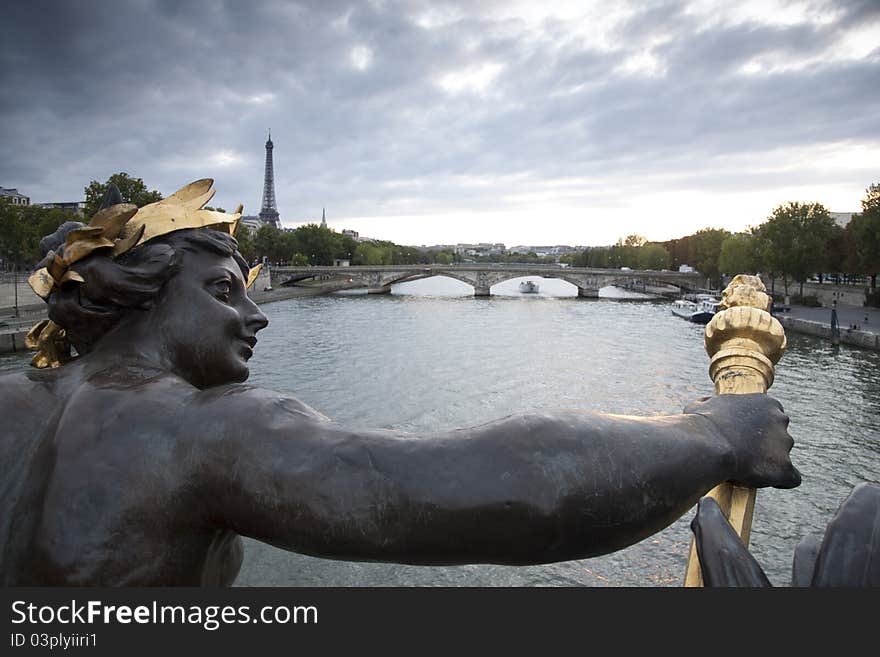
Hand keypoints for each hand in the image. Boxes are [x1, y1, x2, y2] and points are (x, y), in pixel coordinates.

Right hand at [684, 394, 800, 488]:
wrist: (706, 446)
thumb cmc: (701, 425)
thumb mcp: (701, 405)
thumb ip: (710, 403)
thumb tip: (706, 403)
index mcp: (765, 402)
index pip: (770, 414)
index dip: (756, 428)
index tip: (742, 437)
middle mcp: (780, 419)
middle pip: (779, 434)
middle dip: (764, 444)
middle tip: (744, 453)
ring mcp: (785, 443)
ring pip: (782, 456)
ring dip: (768, 461)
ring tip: (747, 469)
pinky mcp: (784, 467)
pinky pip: (791, 478)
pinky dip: (780, 481)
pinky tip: (766, 482)